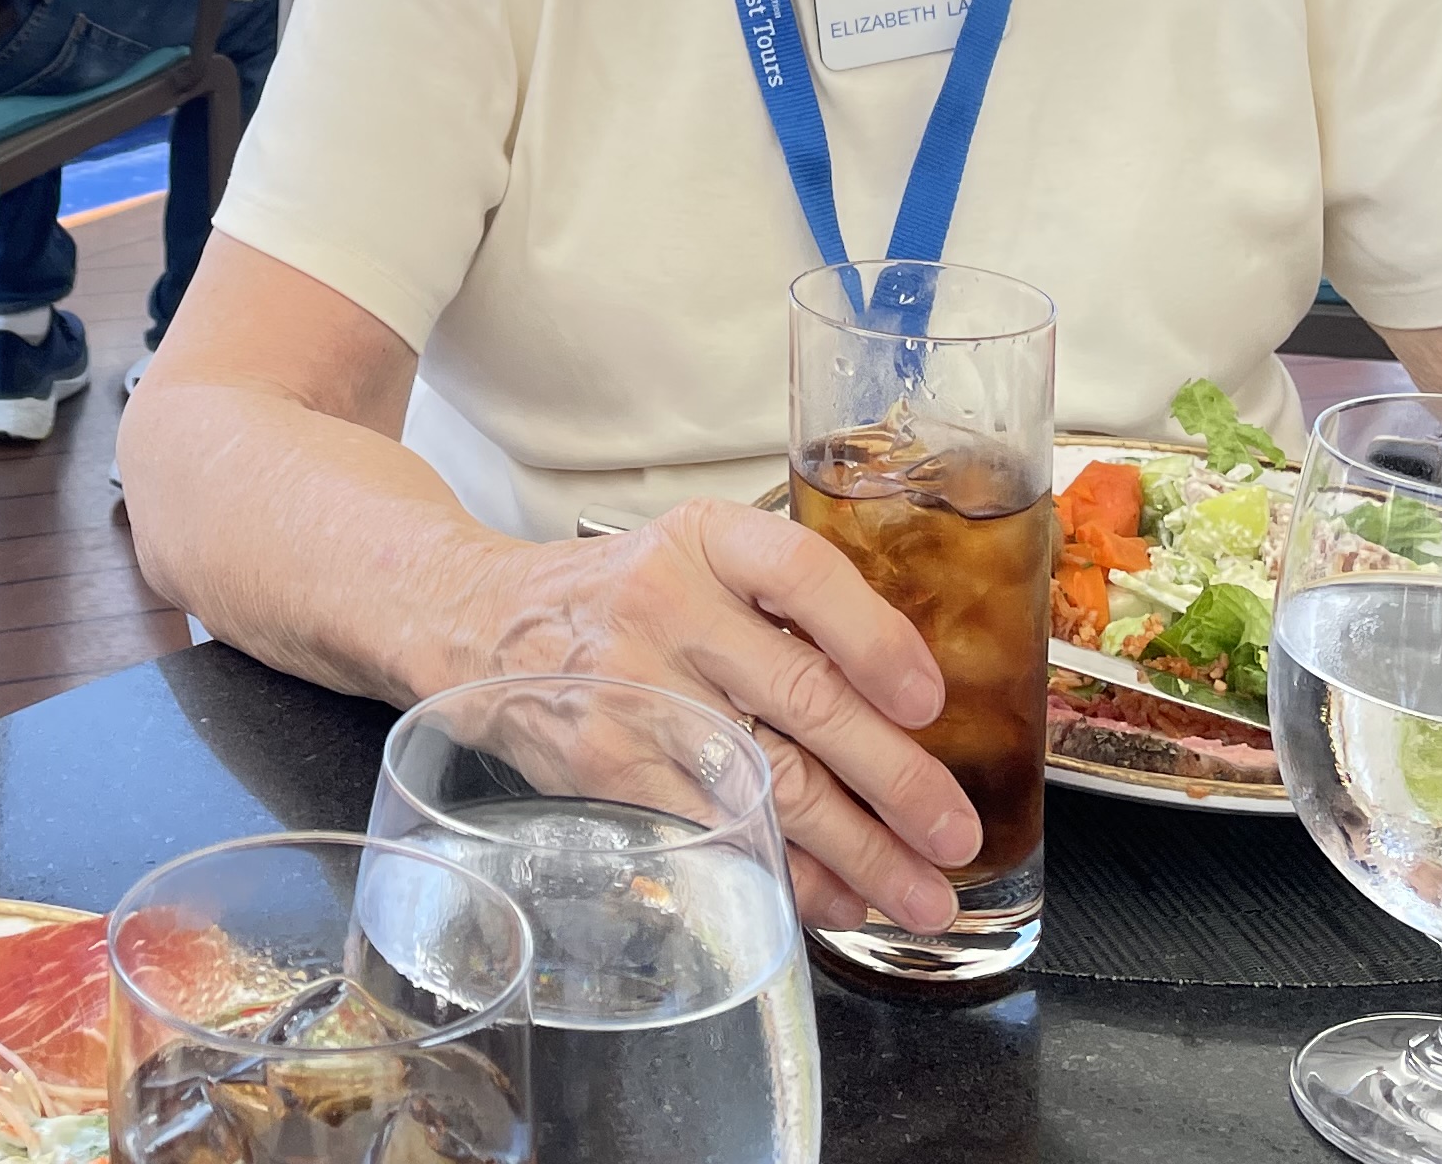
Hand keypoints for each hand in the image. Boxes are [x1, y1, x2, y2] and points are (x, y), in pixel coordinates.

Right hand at [476, 499, 984, 931]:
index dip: (875, 638)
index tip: (930, 699)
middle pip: (803, 697)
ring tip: (922, 892)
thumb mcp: (696, 555)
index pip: (803, 575)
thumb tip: (911, 698)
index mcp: (705, 541)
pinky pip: (717, 830)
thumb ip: (787, 605)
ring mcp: (637, 694)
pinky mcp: (613, 769)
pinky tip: (838, 900)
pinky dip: (787, 876)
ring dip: (859, 850)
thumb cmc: (621, 595)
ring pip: (769, 782)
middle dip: (895, 778)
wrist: (486, 625)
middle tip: (955, 831)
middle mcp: (669, 609)